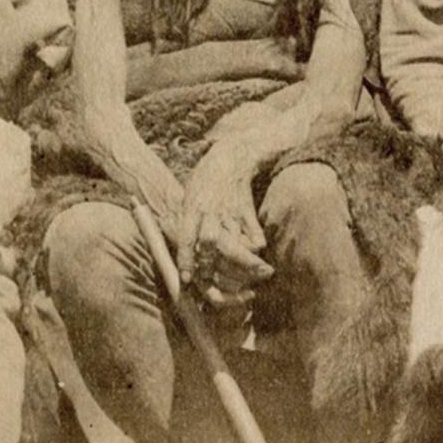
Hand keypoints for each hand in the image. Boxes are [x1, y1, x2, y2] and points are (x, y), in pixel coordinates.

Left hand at [177, 146, 272, 300]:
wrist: (231, 156)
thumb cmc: (205, 180)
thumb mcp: (188, 197)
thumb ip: (184, 225)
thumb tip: (183, 257)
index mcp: (192, 208)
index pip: (187, 238)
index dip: (186, 260)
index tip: (187, 279)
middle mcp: (210, 212)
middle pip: (211, 244)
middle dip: (214, 267)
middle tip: (217, 286)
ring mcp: (231, 212)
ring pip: (235, 242)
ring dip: (243, 263)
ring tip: (252, 277)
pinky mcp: (248, 211)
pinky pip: (254, 233)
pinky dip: (256, 247)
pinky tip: (259, 260)